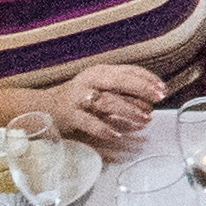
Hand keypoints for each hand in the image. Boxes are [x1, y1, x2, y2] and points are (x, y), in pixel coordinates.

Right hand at [51, 65, 171, 152]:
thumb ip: (123, 95)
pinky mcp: (69, 116)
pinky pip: (88, 122)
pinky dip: (103, 128)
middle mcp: (89, 81)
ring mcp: (78, 98)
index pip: (128, 71)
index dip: (148, 79)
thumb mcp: (101, 90)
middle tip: (158, 98)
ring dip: (128, 110)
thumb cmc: (78, 99)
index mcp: (100, 72)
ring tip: (144, 119)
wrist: (42, 108)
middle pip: (119, 81)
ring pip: (107, 102)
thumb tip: (150, 104)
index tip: (163, 89)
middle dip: (141, 88)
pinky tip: (116, 134)